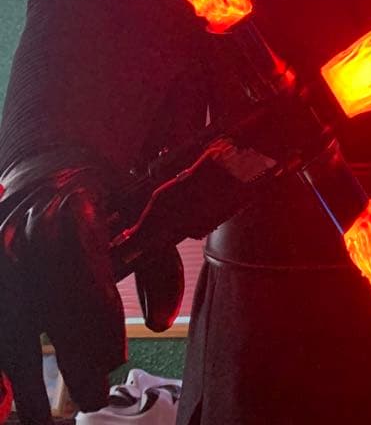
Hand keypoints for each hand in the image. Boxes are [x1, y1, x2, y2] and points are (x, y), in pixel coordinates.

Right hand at [0, 150, 182, 424]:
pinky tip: (3, 401)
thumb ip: (158, 266)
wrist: (50, 166)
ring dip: (22, 373)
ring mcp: (2, 247)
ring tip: (39, 415)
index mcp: (74, 207)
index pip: (84, 266)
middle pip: (47, 302)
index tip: (115, 358)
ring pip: (11, 321)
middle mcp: (30, 227)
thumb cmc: (105, 198)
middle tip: (94, 395)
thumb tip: (160, 321)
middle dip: (71, 354)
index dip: (98, 315)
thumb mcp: (141, 213)